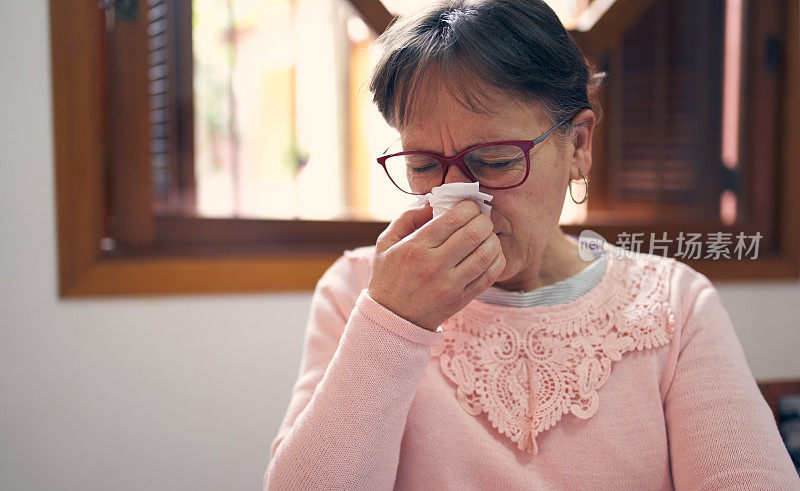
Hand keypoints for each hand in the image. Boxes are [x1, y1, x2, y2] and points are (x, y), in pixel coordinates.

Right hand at [367, 200, 505, 330]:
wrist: (392, 319)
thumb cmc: (389, 276)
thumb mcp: (386, 243)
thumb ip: (407, 218)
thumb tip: (433, 202)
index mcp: (415, 248)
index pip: (453, 218)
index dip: (468, 207)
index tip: (469, 207)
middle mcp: (434, 265)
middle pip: (474, 233)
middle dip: (483, 220)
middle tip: (481, 219)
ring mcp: (450, 284)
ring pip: (486, 254)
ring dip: (493, 239)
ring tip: (487, 236)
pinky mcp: (461, 299)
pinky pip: (490, 276)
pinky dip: (497, 260)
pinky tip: (491, 254)